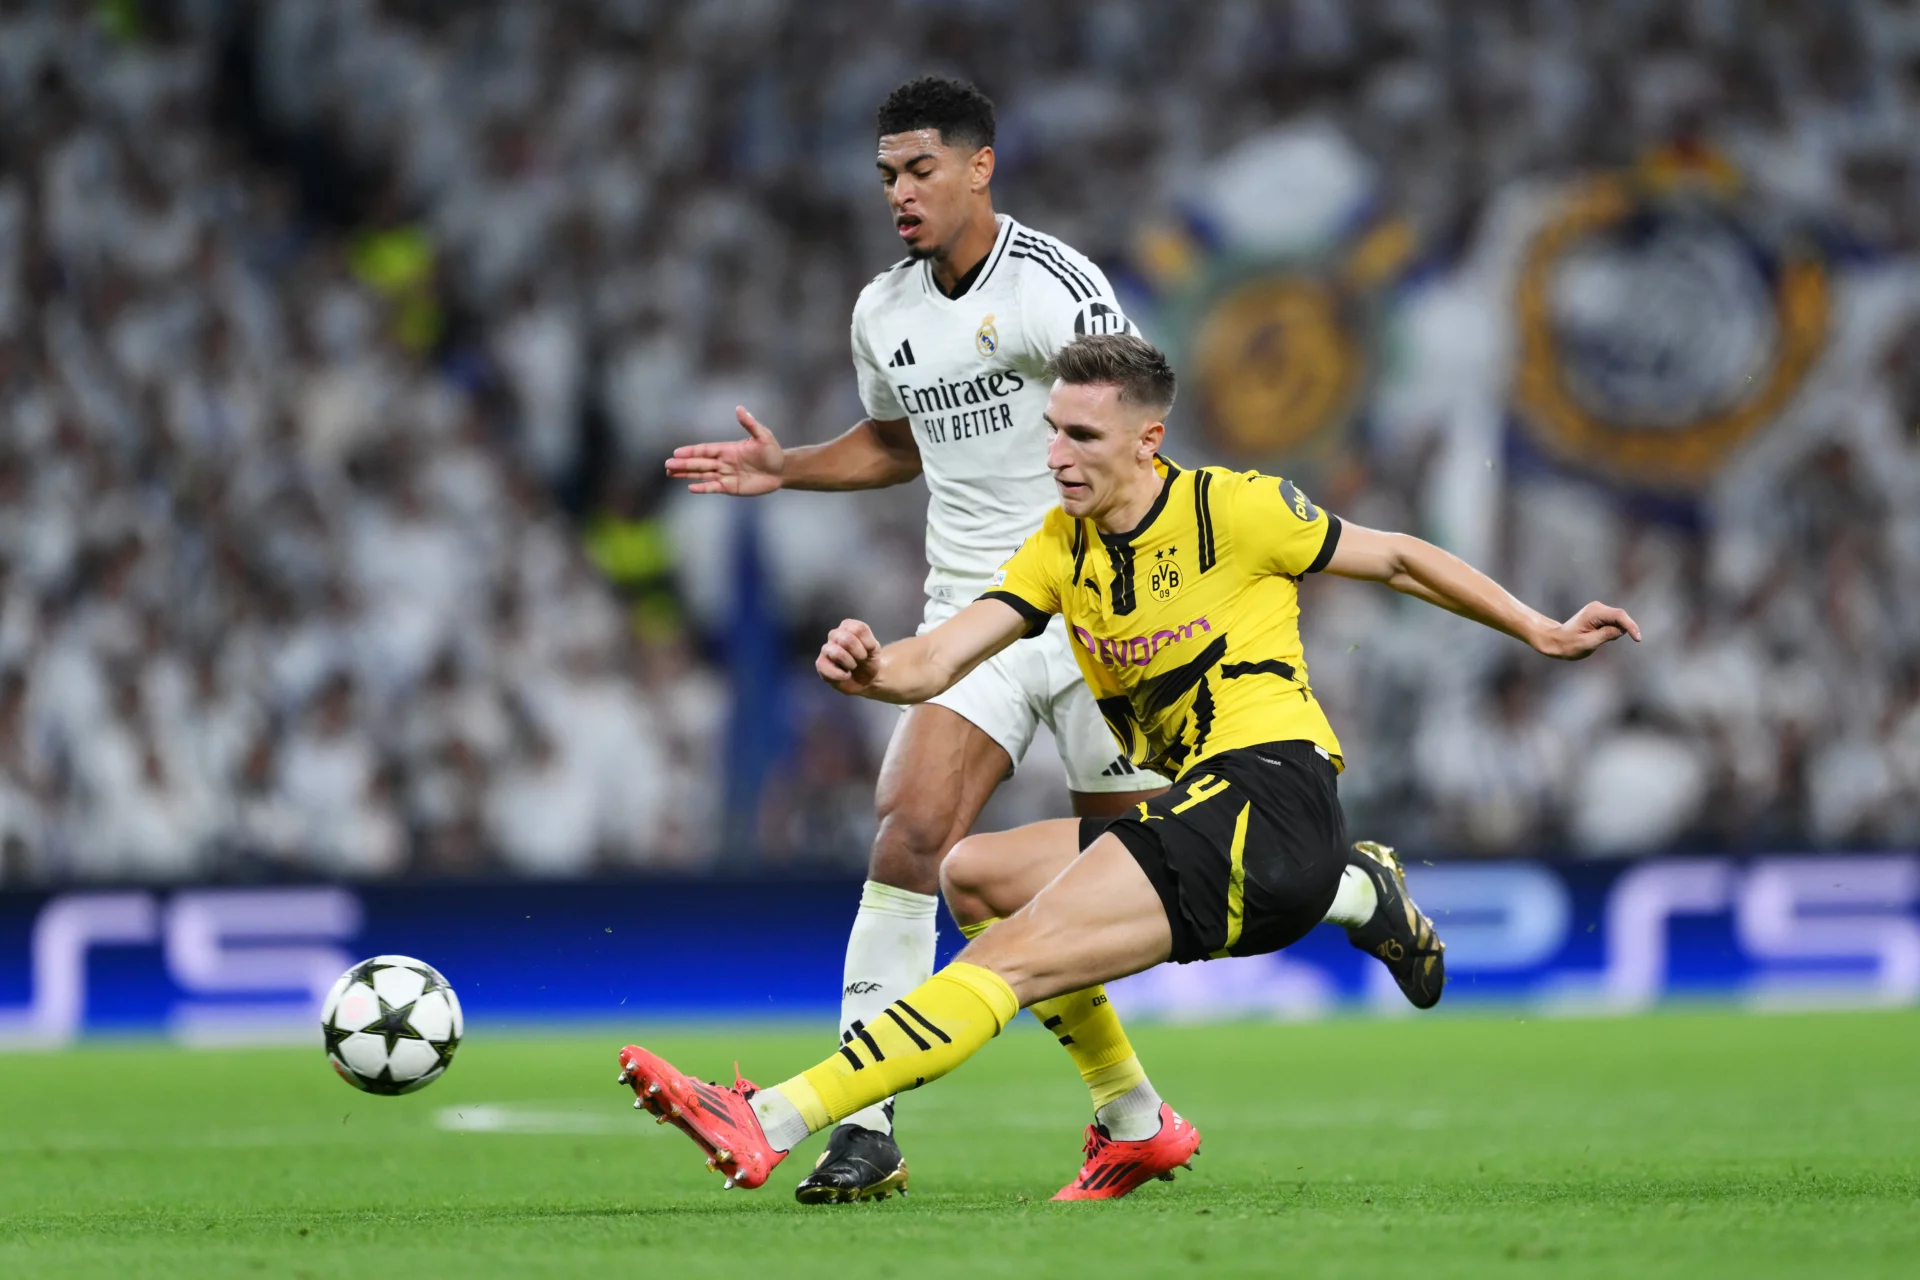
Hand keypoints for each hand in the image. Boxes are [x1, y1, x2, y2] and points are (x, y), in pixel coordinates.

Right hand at [664, 407, 783, 494]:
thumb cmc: (773, 452)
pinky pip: (714, 487)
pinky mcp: (731, 487)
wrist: (782, 471)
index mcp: (728, 449)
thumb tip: (739, 408)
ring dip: (687, 474)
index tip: (676, 452)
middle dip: (683, 464)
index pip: (705, 450)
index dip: (691, 451)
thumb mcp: (763, 436)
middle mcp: (723, 462)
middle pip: (699, 463)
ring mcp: (726, 475)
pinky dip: (703, 488)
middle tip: (667, 465)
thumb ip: (750, 424)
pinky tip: (690, 487)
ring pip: (702, 475)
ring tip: (670, 473)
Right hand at [817, 618, 882, 693]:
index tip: (869, 650)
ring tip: (852, 667)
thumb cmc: (868, 659)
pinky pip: (825, 667)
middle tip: (861, 660)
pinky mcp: (821, 664)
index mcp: (848, 626)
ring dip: (850, 663)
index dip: (868, 643)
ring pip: (836, 653)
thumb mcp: (875, 649)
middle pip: (846, 639)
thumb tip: (860, 645)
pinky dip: (840, 675)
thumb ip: (869, 642)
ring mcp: (826, 649)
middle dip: (859, 653)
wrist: (866, 679)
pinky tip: (845, 675)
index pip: (858, 629)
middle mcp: (834, 634)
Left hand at [1533, 601, 1641, 659]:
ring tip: (1597, 640)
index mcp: (1594, 613)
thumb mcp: (1587, 643)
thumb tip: (1622, 630)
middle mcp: (1597, 607)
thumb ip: (1605, 635)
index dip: (1631, 626)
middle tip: (1606, 642)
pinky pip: (1614, 622)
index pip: (1619, 616)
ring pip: (1618, 620)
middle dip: (1624, 630)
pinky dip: (1613, 630)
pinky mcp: (1600, 614)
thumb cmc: (1568, 644)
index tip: (1638, 639)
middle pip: (1621, 617)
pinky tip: (1599, 637)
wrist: (1556, 640)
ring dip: (1616, 631)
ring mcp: (1598, 610)